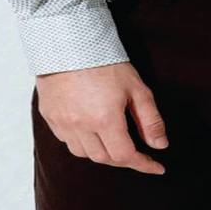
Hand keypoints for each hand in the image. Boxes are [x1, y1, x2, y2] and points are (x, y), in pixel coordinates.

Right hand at [35, 61, 168, 173]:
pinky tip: (91, 130)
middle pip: (104, 158)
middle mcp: (81, 127)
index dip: (143, 164)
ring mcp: (63, 124)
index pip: (125, 156)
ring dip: (102, 152)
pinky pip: (68, 141)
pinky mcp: (50, 117)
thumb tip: (160, 145)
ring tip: (113, 139)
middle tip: (137, 151)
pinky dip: (82, 142)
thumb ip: (150, 119)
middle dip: (123, 158)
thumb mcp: (136, 87)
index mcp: (105, 119)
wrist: (69, 42)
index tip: (156, 167)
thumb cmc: (105, 61)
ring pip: (85, 153)